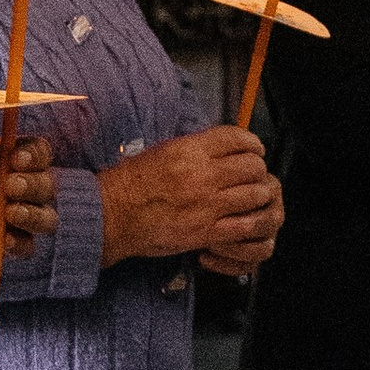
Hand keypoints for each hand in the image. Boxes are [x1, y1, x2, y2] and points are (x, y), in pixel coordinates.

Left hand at [0, 132, 56, 254]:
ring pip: (46, 219)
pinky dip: (20, 244)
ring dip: (34, 216)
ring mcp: (22, 215)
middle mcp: (28, 186)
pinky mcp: (10, 241)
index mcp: (20, 157)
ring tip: (10, 213)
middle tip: (8, 187)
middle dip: (32, 187)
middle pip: (47, 187)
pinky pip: (26, 247)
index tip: (16, 160)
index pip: (41, 154)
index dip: (35, 157)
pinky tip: (5, 240)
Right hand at [98, 126, 281, 273]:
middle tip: (254, 175)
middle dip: (257, 169)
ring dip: (258, 194)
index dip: (252, 143)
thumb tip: (222, 148)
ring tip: (254, 196)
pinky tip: (246, 218)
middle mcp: (201, 174)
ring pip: (254, 193)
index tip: (255, 149)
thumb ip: (195, 149)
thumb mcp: (163, 151)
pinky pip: (244, 224)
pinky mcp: (205, 231)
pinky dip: (250, 221)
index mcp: (189, 149)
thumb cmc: (130, 184)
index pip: (236, 138)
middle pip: (251, 166)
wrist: (111, 215)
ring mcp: (206, 204)